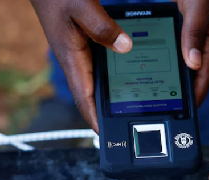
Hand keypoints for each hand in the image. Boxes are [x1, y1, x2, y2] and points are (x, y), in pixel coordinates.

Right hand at [30, 0, 208, 131]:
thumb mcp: (81, 5)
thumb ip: (102, 26)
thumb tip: (125, 47)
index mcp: (72, 58)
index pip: (85, 98)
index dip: (96, 119)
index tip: (108, 136)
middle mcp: (75, 61)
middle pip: (94, 96)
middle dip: (110, 113)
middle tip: (132, 126)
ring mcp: (80, 55)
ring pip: (99, 83)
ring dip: (115, 96)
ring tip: (136, 109)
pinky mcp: (85, 46)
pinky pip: (101, 67)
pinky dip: (116, 75)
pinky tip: (131, 77)